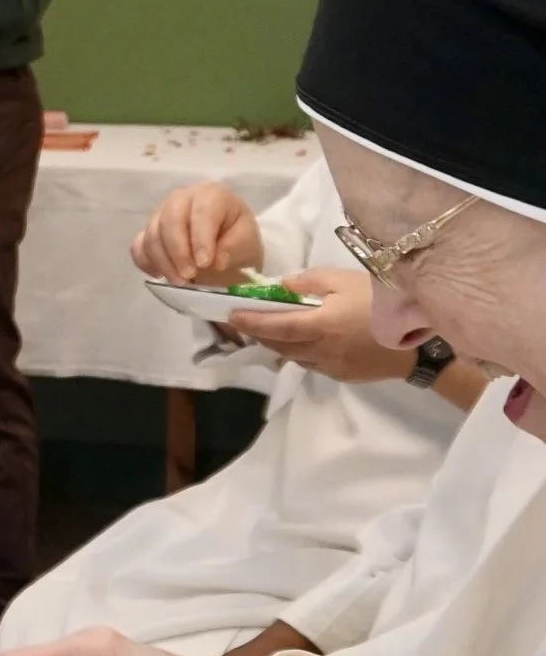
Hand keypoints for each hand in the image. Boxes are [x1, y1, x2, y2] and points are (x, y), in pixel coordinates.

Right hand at [131, 181, 262, 284]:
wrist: (228, 247)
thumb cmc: (239, 240)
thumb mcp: (248, 242)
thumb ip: (234, 247)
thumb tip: (216, 261)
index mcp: (211, 194)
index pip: (201, 211)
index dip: (201, 238)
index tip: (205, 264)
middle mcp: (182, 198)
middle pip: (170, 219)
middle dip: (178, 251)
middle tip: (189, 276)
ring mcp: (161, 214)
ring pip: (152, 234)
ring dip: (163, 262)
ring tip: (181, 283)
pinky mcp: (149, 232)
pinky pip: (138, 246)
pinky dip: (146, 262)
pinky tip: (160, 275)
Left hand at [238, 264, 420, 382]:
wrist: (423, 340)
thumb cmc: (385, 302)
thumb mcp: (347, 280)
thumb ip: (310, 282)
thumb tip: (282, 287)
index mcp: (320, 325)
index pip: (274, 326)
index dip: (251, 321)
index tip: (231, 315)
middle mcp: (320, 350)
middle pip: (279, 345)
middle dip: (258, 334)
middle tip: (244, 322)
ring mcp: (332, 366)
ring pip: (294, 357)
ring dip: (278, 345)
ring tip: (268, 331)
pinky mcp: (344, 375)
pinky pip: (312, 365)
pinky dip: (299, 354)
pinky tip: (300, 344)